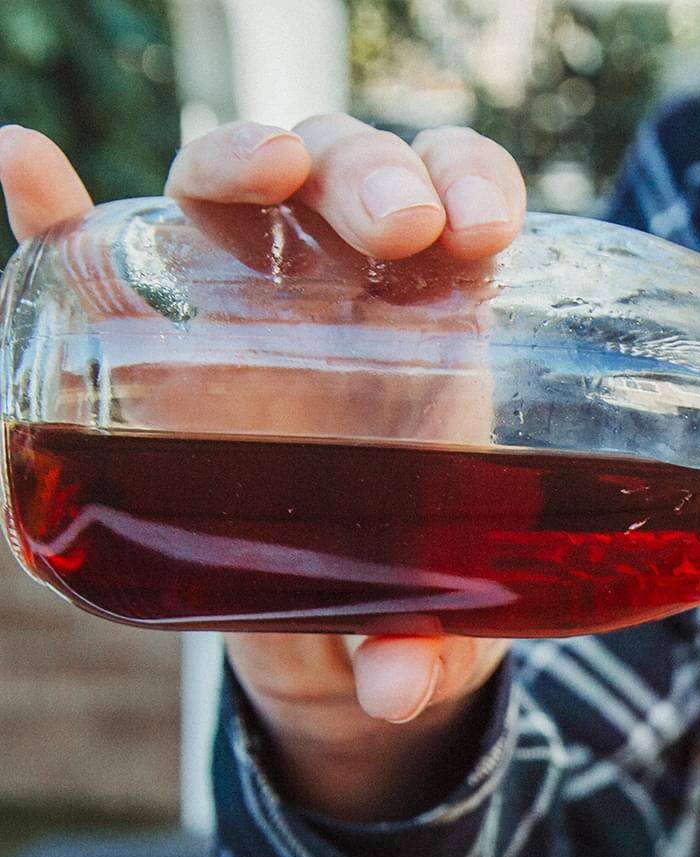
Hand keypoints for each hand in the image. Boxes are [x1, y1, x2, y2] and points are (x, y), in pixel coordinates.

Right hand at [0, 120, 527, 817]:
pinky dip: (52, 208)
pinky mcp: (143, 338)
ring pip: (242, 185)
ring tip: (270, 168)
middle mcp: (339, 288)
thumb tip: (392, 689)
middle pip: (349, 173)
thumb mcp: (442, 624)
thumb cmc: (413, 587)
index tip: (482, 229)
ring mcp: (238, 301)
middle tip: (400, 225)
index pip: (461, 204)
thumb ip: (426, 652)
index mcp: (436, 323)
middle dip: (372, 171)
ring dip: (249, 152)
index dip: (473, 182)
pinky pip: (88, 256)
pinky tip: (30, 162)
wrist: (332, 627)